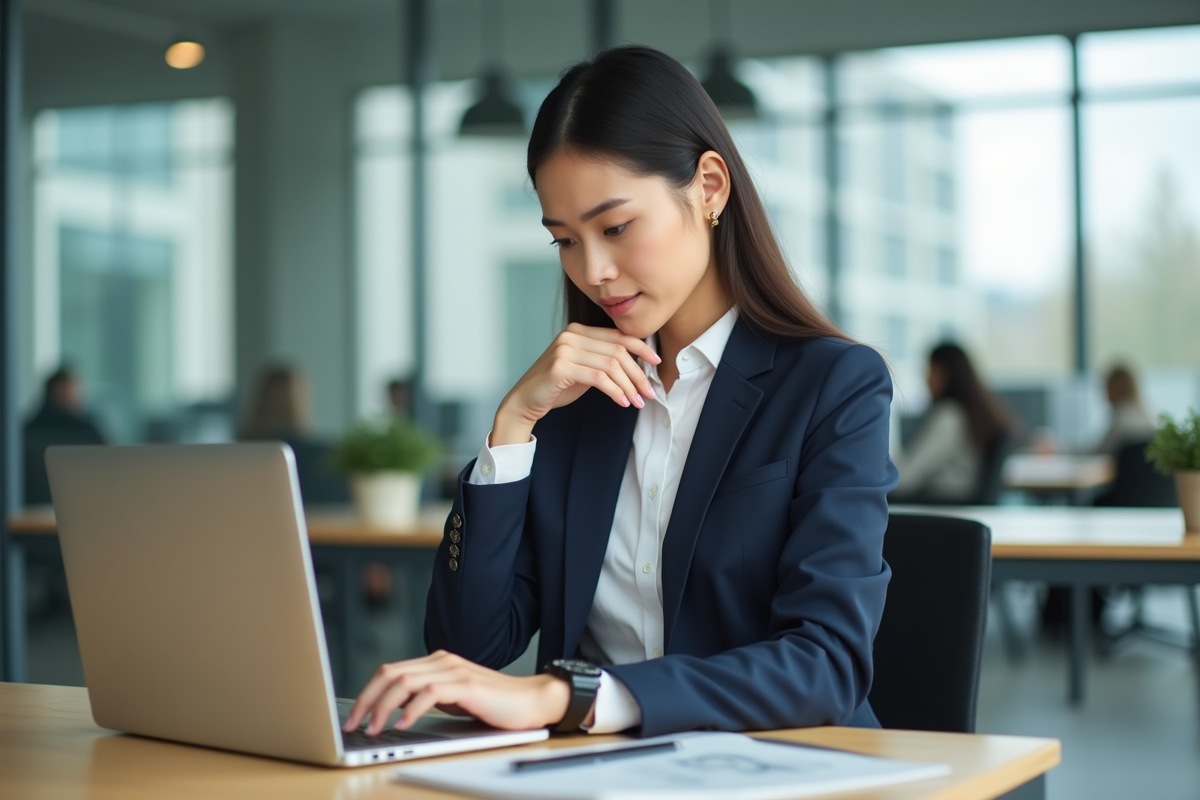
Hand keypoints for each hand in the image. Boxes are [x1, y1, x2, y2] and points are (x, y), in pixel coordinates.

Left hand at [342, 650, 572, 734]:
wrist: (532, 701)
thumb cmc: (494, 705)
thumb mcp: (452, 700)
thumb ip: (426, 698)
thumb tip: (392, 710)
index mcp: (436, 662)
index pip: (391, 671)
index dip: (368, 693)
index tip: (354, 717)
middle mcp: (442, 661)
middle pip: (391, 672)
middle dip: (367, 699)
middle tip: (354, 725)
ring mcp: (454, 671)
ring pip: (405, 681)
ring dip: (383, 707)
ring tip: (374, 729)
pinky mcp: (467, 685)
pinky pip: (429, 692)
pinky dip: (411, 709)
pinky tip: (402, 725)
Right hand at [493, 323, 661, 445]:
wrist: (524, 401)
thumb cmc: (555, 387)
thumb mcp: (583, 369)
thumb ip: (603, 361)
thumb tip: (636, 365)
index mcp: (578, 331)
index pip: (617, 336)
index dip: (641, 348)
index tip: (656, 361)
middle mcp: (571, 335)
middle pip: (617, 351)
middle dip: (638, 374)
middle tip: (648, 393)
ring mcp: (565, 349)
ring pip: (611, 365)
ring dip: (629, 386)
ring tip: (637, 402)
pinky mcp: (561, 367)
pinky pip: (598, 378)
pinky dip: (614, 391)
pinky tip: (621, 402)